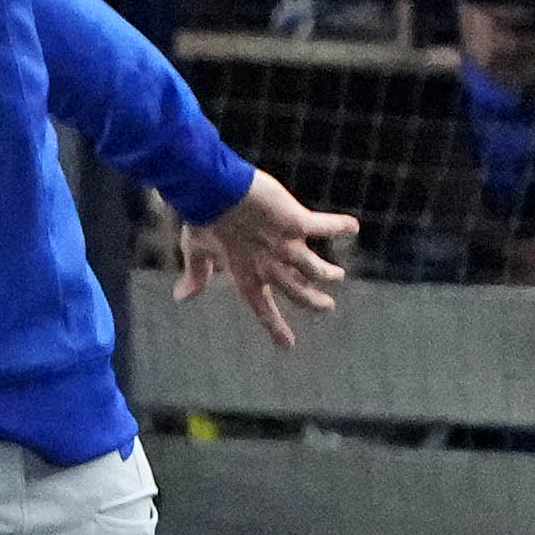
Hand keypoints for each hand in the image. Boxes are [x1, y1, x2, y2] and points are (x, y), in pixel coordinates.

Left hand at [176, 168, 355, 347]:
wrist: (213, 190)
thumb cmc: (203, 218)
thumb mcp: (196, 250)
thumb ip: (196, 275)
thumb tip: (181, 298)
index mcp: (246, 274)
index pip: (262, 308)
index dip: (275, 327)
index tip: (287, 345)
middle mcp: (269, 265)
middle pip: (297, 292)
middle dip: (313, 302)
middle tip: (327, 306)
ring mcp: (285, 245)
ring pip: (315, 268)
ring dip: (327, 273)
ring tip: (338, 275)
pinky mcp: (297, 222)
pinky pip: (325, 226)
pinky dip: (340, 226)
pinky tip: (353, 226)